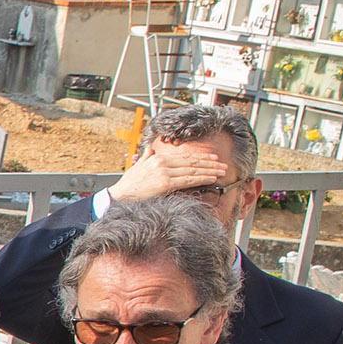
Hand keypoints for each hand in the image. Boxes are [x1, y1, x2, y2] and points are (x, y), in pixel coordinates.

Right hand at [109, 147, 234, 204]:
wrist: (119, 196)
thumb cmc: (129, 183)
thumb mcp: (138, 165)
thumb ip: (147, 155)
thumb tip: (151, 147)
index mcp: (158, 157)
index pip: (185, 156)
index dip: (201, 157)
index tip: (213, 158)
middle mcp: (162, 163)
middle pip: (192, 162)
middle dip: (210, 163)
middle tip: (223, 165)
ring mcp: (164, 173)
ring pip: (193, 171)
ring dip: (210, 171)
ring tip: (222, 172)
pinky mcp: (165, 184)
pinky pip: (188, 180)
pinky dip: (202, 179)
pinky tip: (212, 178)